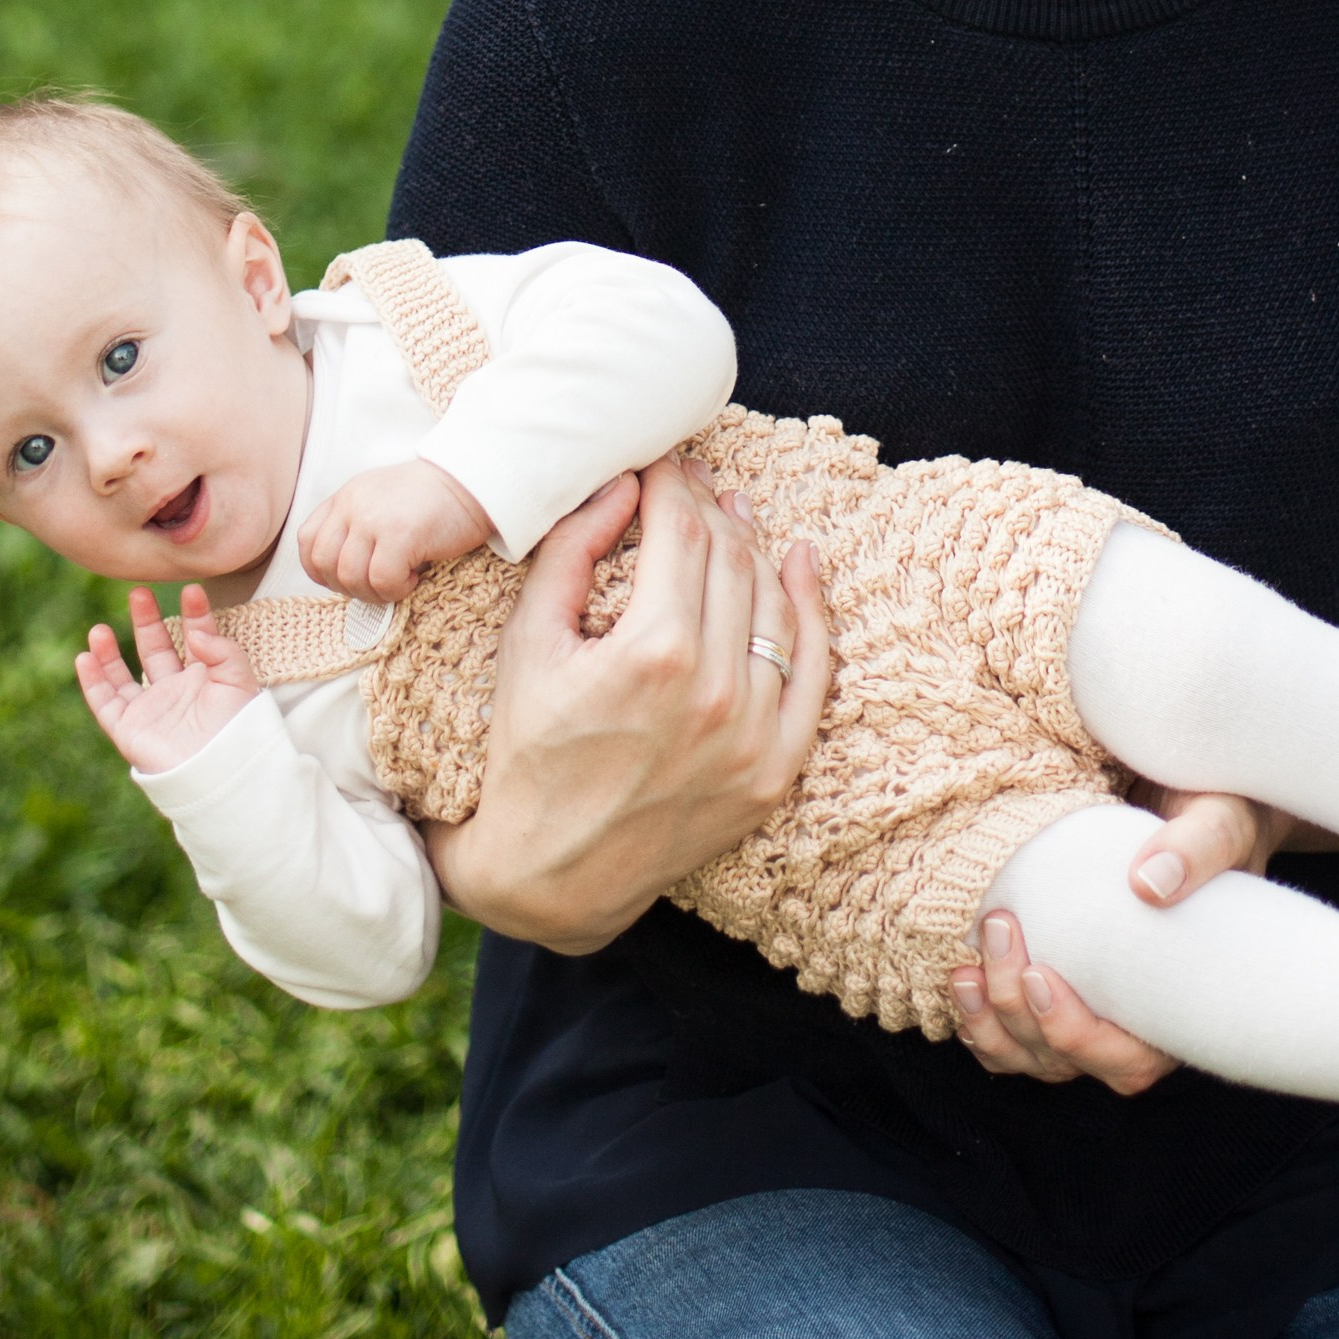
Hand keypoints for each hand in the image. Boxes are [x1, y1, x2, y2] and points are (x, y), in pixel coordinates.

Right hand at [77, 583, 262, 775]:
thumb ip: (222, 650)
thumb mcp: (239, 681)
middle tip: (139, 592)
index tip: (191, 590)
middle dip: (146, 621)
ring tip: (98, 627)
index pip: (195, 638)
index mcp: (205, 678)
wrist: (221, 771)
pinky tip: (85, 657)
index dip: (194, 614)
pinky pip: (105, 702)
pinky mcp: (130, 729)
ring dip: (110, 651)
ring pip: (123, 675)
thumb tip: (195, 631)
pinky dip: (93, 681)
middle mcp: (175, 691)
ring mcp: (151, 710)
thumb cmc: (237, 729)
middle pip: (155, 649)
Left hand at [299, 458, 491, 602]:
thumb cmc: (432, 499)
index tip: (346, 578)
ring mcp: (374, 519)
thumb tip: (343, 575)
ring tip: (400, 580)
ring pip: (350, 577)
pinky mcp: (400, 534)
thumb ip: (356, 525)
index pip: (307, 541)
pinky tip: (415, 576)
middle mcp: (353, 505)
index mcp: (346, 496)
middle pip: (324, 563)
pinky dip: (396, 589)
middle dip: (347, 586)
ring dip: (374, 592)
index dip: (320, 570)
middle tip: (378, 584)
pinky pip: (382, 581)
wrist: (473, 481)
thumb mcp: (381, 499)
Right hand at [424, 453, 828, 952]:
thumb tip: (623, 484)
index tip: (661, 466)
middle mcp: (716, 692)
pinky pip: (812, 674)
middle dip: (709, 508)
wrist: (551, 872)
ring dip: (755, 548)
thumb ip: (572, 550)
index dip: (672, 486)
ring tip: (734, 514)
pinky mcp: (775, 771)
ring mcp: (754, 736)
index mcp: (652, 653)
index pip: (680, 533)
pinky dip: (810, 612)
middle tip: (692, 483)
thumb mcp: (529, 640)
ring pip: (772, 606)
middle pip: (729, 561)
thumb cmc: (527, 750)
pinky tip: (800, 563)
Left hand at [949, 789, 1296, 1092]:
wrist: (1192, 801)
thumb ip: (1197, 848)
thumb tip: (1149, 884)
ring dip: (990, 1024)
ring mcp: (1092, 1006)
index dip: (1076, 1036)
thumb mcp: (1221, 821)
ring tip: (966, 969)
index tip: (1040, 976)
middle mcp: (1135, 1020)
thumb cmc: (1219, 817)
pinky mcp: (1059, 982)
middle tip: (1001, 930)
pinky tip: (961, 978)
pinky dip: (980, 1020)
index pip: (1129, 1062)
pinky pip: (1013, 1032)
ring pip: (1031, 1055)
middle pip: (1066, 1059)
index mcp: (1182, 1005)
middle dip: (1020, 1013)